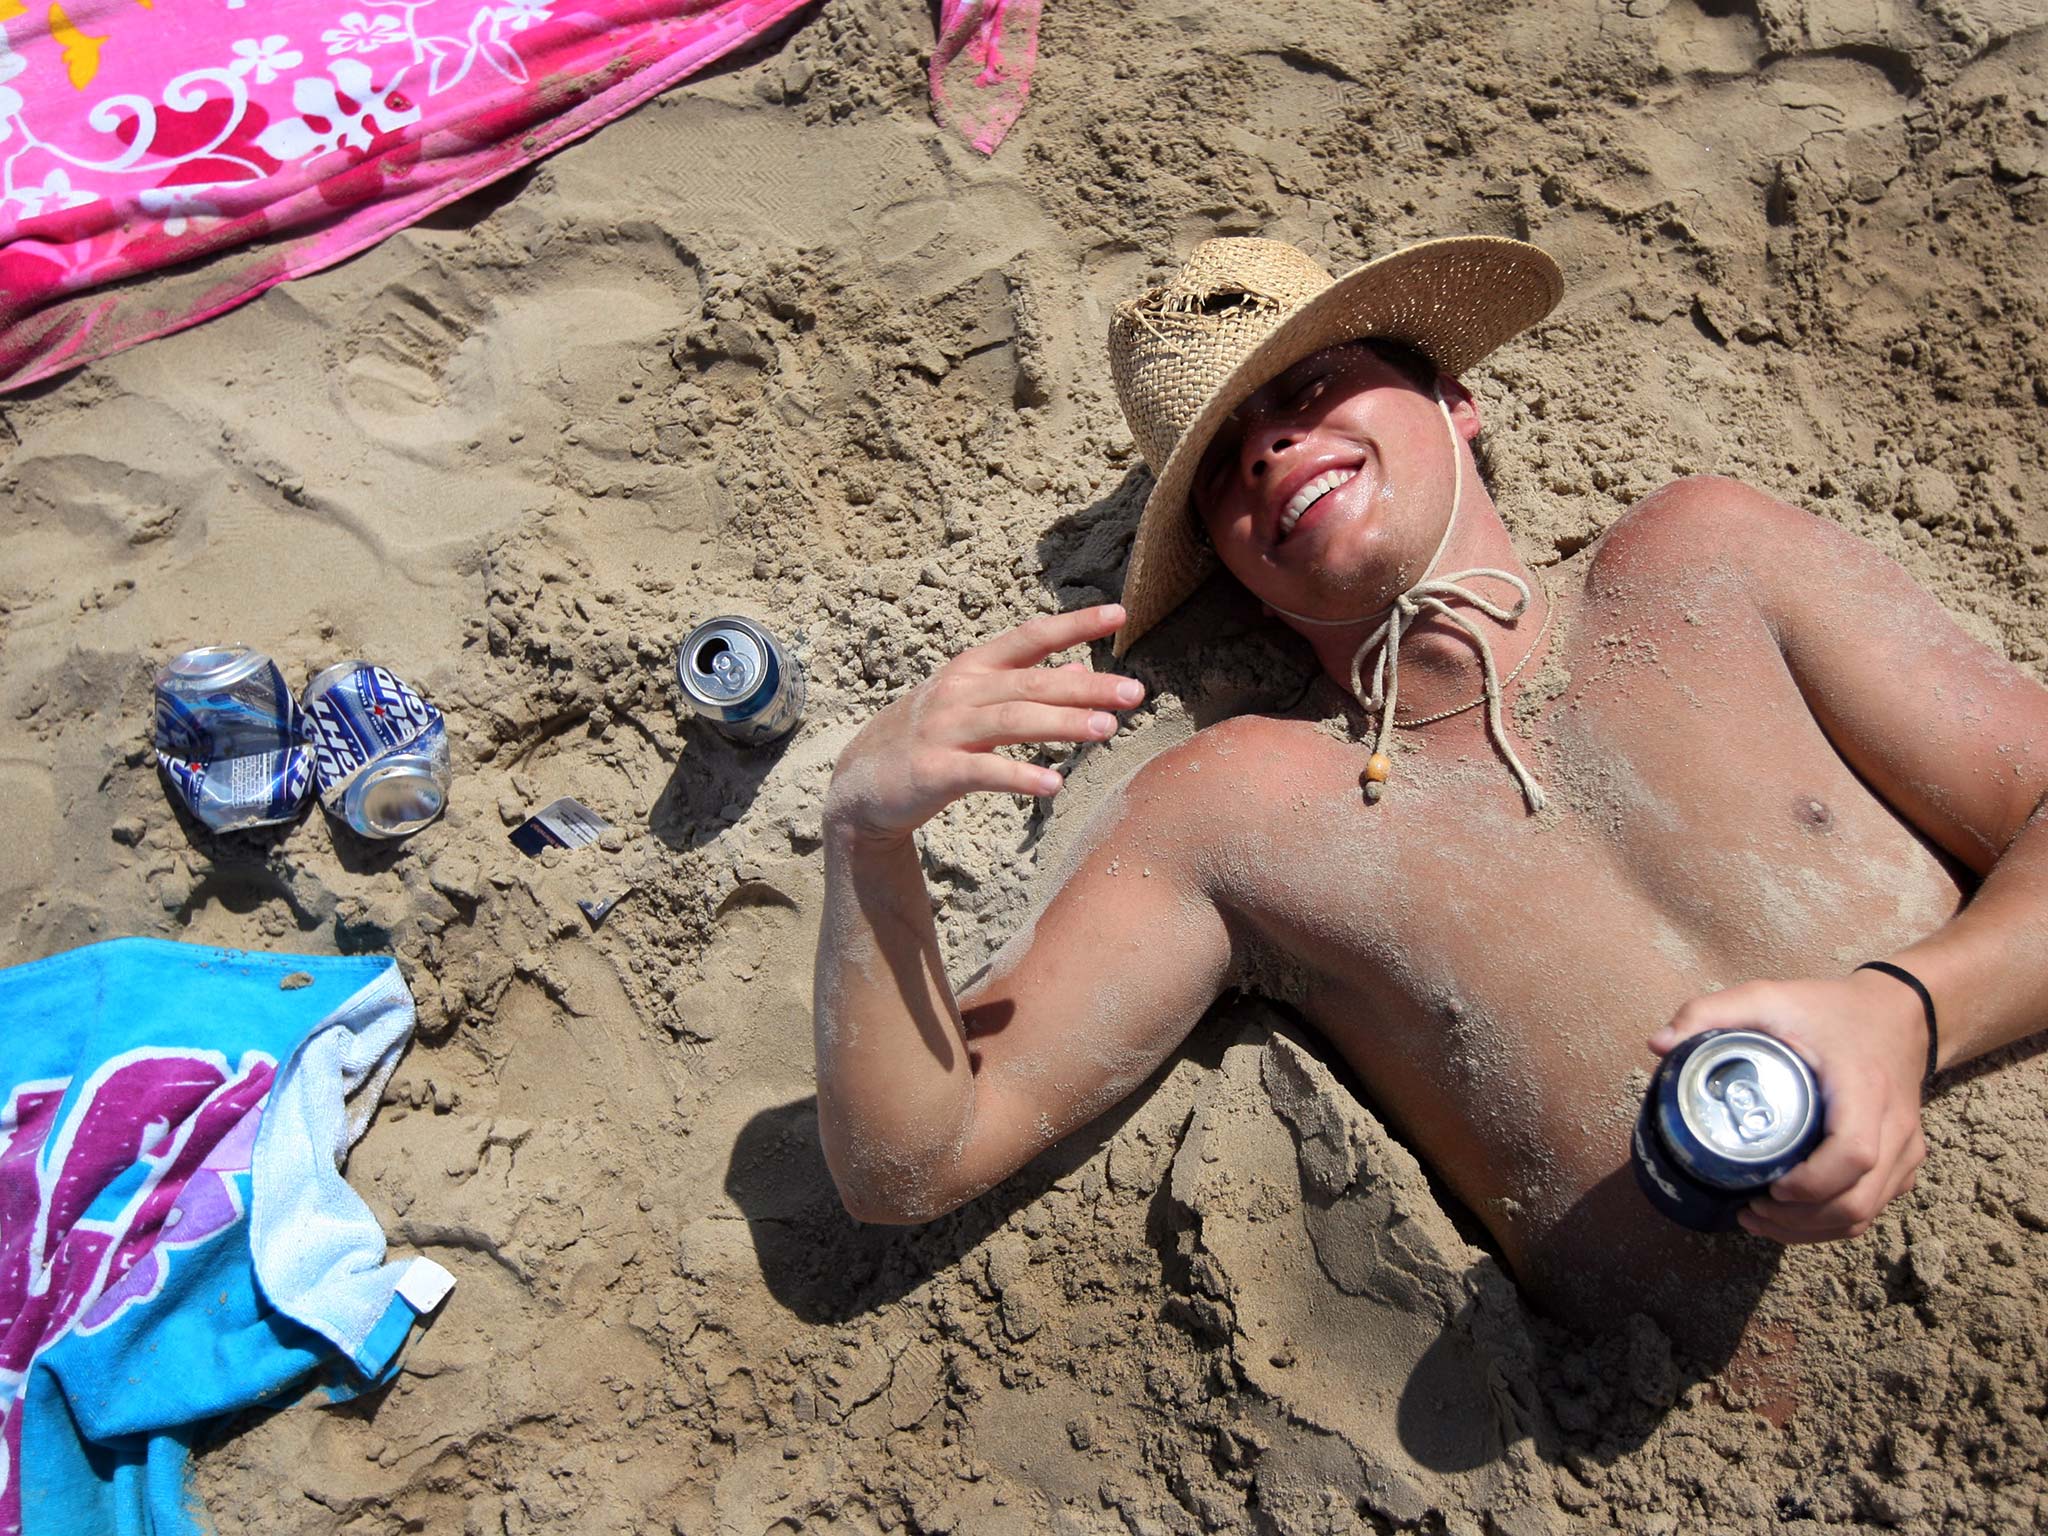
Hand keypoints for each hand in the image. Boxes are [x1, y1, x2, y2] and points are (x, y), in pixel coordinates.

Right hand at [823, 604, 1144, 842]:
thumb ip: (1020, 684)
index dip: (1074, 624)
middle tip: (1135, 693)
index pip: (1030, 637)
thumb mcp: (971, 703)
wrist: (860, 786)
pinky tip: (1054, 784)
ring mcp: (945, 730)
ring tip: (1107, 730)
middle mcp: (960, 692)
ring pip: (1012, 721)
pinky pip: (983, 772)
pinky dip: (1019, 776)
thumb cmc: (927, 739)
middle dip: (1086, 685)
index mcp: (972, 669)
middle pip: (1031, 682)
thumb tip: (1074, 667)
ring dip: (1062, 724)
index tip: (1119, 615)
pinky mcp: (934, 771)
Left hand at [1649, 972, 1928, 1243]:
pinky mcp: (1905, 1161)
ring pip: (1867, 1213)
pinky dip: (1833, 1222)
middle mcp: (1894, 1126)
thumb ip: (1713, 1011)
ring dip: (1814, 1229)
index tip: (1769, 1188)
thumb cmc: (1830, 1009)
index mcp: (1863, 1089)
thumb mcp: (1769, 996)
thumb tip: (1657, 1044)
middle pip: (1859, 1199)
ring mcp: (1906, 1148)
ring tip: (1761, 1219)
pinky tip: (1793, 1217)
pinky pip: (1874, 1207)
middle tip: (1750, 1211)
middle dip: (1801, 1220)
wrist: (1899, 1012)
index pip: (1853, 1153)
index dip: (1812, 1184)